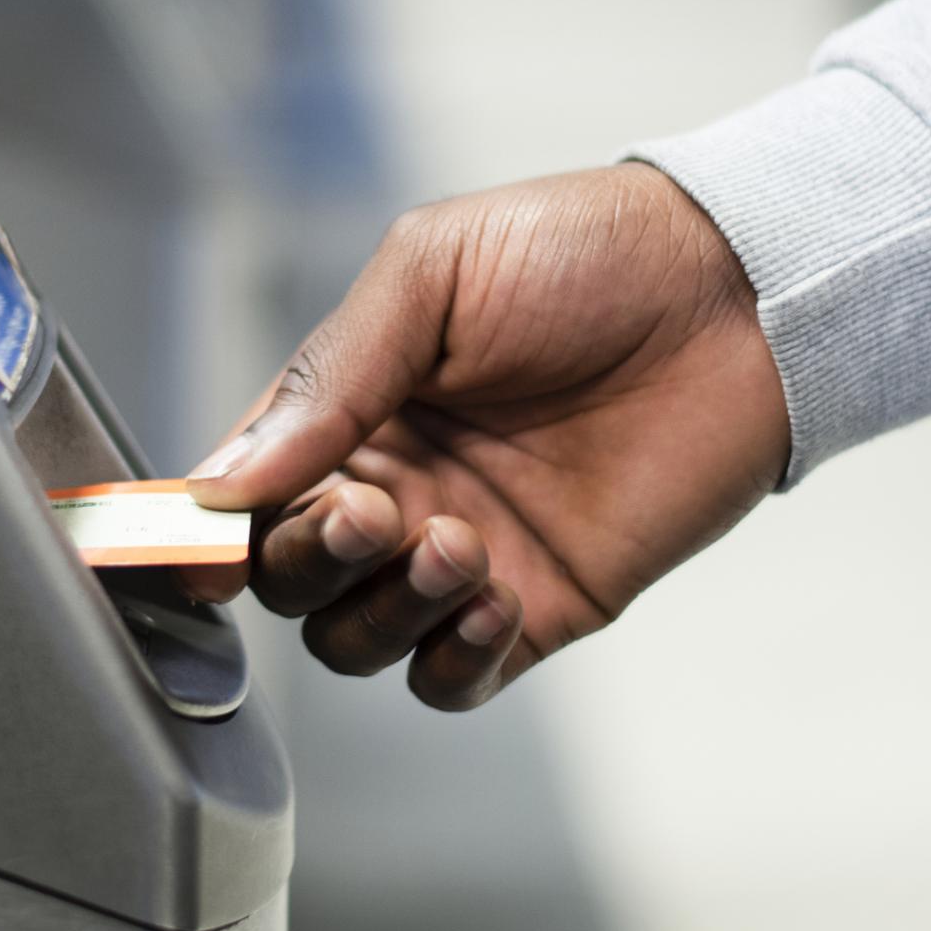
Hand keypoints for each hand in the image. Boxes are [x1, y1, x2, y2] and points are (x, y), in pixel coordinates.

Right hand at [184, 163, 789, 710]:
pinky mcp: (539, 604)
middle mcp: (391, 487)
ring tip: (458, 540)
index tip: (192, 546)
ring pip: (355, 641)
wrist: (738, 293)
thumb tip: (226, 481)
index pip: (240, 491)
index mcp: (348, 408)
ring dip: (383, 607)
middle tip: (371, 512)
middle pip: (286, 579)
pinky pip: (452, 676)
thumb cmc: (585, 254)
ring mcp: (461, 554)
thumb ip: (329, 376)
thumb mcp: (432, 273)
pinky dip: (452, 657)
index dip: (201, 528)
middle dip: (307, 560)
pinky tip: (494, 595)